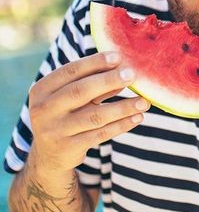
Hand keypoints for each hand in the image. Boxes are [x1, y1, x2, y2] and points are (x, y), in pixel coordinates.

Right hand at [27, 52, 147, 174]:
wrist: (47, 155)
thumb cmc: (65, 114)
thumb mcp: (71, 97)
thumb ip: (93, 84)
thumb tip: (123, 70)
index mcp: (42, 90)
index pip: (69, 71)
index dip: (94, 62)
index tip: (118, 56)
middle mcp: (44, 110)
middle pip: (80, 91)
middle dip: (108, 81)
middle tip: (132, 74)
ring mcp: (55, 130)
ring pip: (95, 116)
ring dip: (123, 107)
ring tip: (144, 101)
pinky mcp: (69, 148)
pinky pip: (101, 134)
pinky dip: (122, 125)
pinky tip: (138, 117)